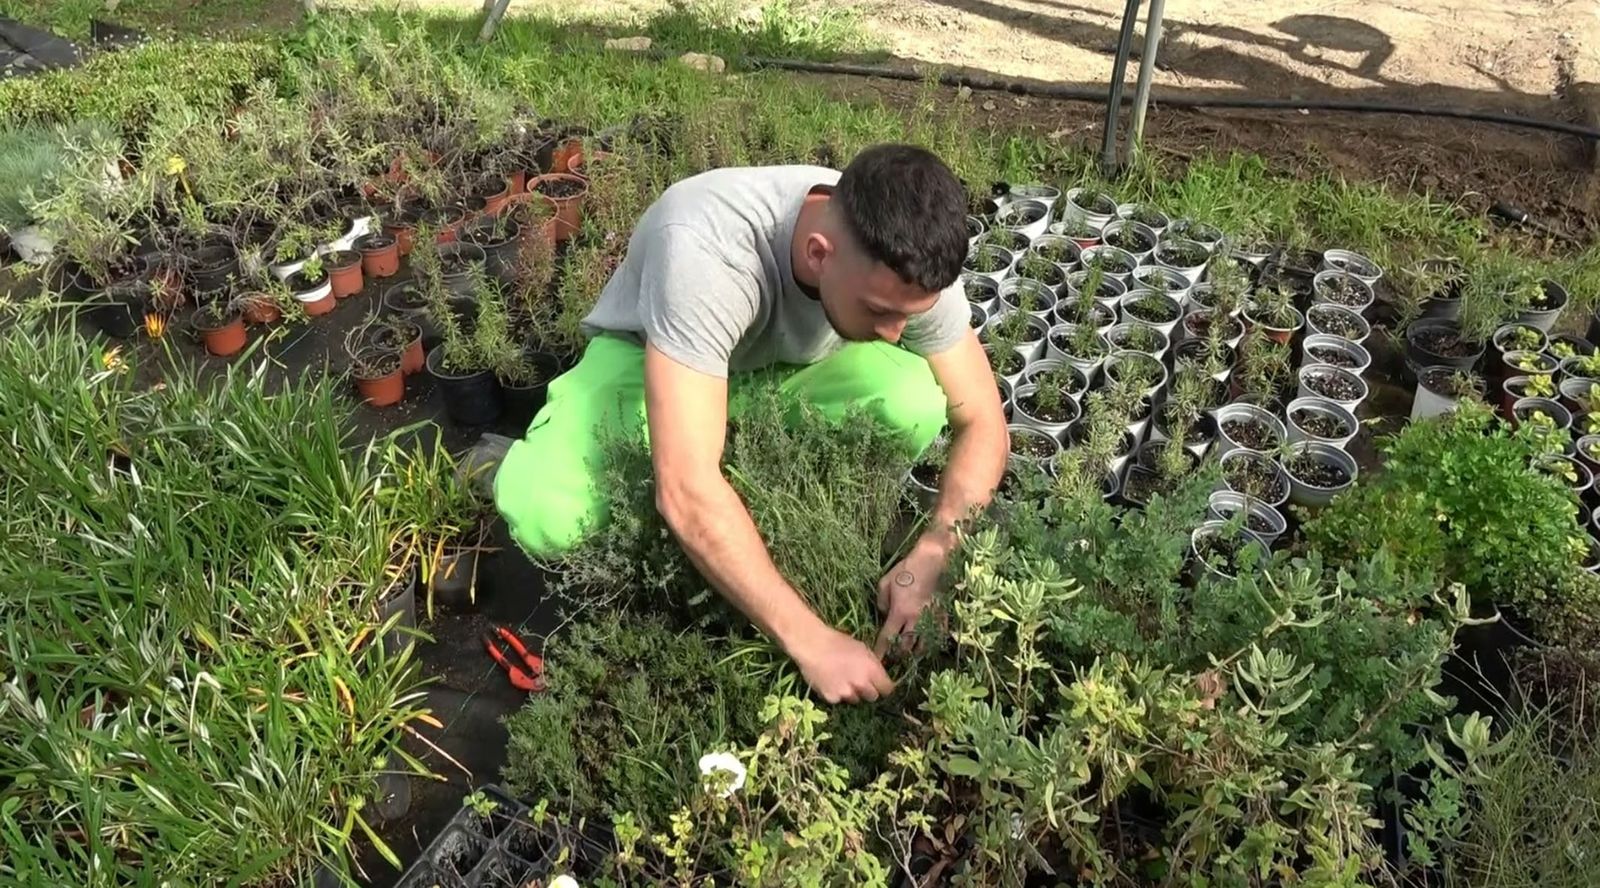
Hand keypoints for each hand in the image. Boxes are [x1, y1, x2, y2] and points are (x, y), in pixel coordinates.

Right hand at [789, 625, 895, 703]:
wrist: (812, 645)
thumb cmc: (837, 642)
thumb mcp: (862, 648)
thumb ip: (873, 664)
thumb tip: (879, 675)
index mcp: (872, 670)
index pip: (887, 689)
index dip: (883, 686)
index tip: (879, 684)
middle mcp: (862, 684)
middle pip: (872, 697)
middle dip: (868, 690)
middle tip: (859, 681)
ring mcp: (846, 693)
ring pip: (855, 700)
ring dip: (852, 693)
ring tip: (841, 680)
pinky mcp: (832, 698)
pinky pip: (839, 700)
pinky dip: (836, 694)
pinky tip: (830, 682)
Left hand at [875, 539, 947, 655]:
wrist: (933, 560)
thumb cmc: (907, 569)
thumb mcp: (885, 582)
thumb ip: (881, 602)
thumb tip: (884, 613)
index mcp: (900, 612)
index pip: (887, 637)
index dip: (881, 650)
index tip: (877, 659)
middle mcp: (916, 620)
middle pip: (905, 647)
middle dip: (898, 654)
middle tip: (893, 656)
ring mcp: (931, 619)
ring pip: (922, 645)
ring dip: (914, 651)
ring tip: (908, 652)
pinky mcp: (942, 616)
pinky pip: (936, 636)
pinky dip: (929, 643)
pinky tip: (925, 642)